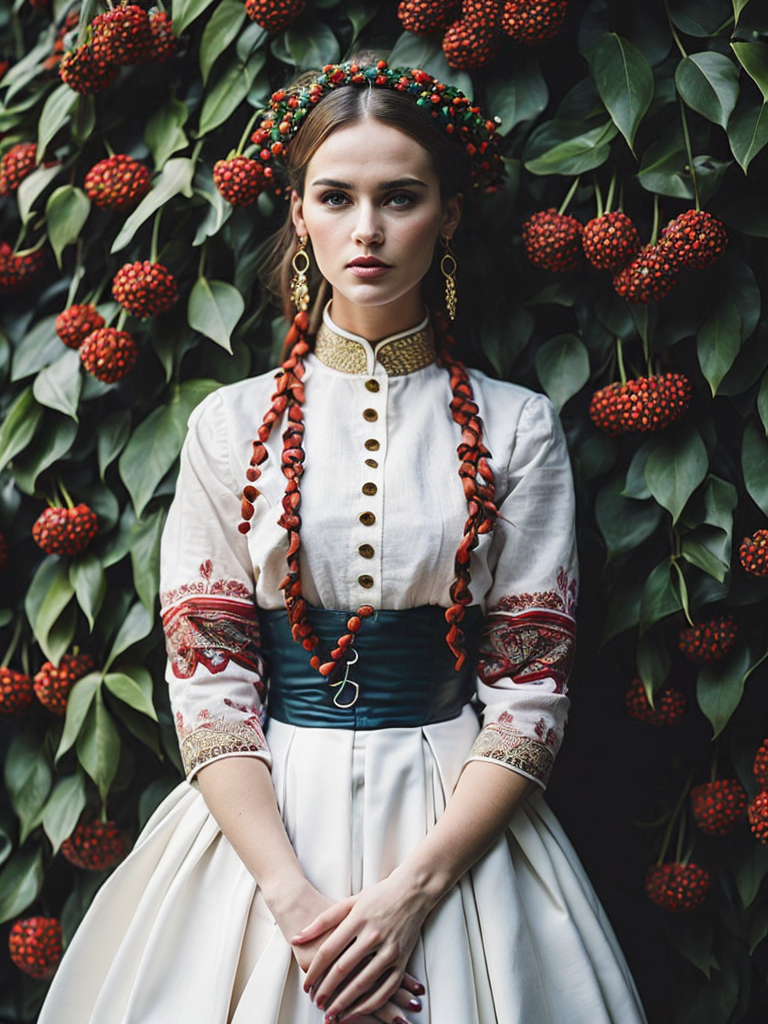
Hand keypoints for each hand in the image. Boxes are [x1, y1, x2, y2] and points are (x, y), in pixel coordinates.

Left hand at [292, 875, 432, 1021]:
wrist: (413, 891)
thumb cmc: (378, 895)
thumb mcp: (349, 902)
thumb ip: (322, 921)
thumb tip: (297, 938)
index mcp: (357, 920)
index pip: (329, 950)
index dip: (315, 971)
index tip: (306, 985)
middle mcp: (374, 935)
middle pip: (344, 969)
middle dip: (327, 990)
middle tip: (316, 1003)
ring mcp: (390, 949)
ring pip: (364, 983)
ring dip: (346, 1002)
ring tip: (332, 1014)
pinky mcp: (403, 960)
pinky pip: (386, 989)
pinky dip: (371, 1004)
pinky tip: (357, 1011)